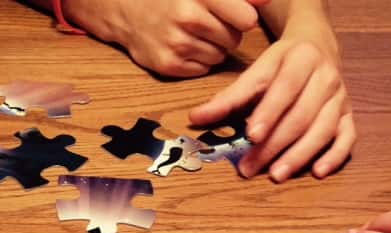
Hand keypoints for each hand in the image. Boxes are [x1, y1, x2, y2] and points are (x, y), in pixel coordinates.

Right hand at [66, 0, 269, 77]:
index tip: (234, 14)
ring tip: (195, 33)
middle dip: (227, 32)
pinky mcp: (169, 64)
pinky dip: (199, 60)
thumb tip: (265, 0)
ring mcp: (177, 44)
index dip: (243, 17)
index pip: (247, 19)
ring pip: (220, 56)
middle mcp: (188, 18)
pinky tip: (185, 45)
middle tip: (209, 22)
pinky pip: (203, 69)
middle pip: (234, 40)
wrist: (125, 8)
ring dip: (213, 47)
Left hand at [189, 39, 355, 181]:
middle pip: (300, 116)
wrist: (317, 47)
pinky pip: (347, 138)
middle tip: (250, 167)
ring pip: (322, 130)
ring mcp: (340, 99)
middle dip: (274, 145)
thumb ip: (229, 97)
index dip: (269, 113)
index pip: (285, 89)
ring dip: (299, 156)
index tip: (251, 135)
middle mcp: (326, 77)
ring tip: (276, 175)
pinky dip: (334, 156)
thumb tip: (196, 118)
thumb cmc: (282, 65)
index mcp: (302, 59)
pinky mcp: (348, 116)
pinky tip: (318, 172)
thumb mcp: (256, 71)